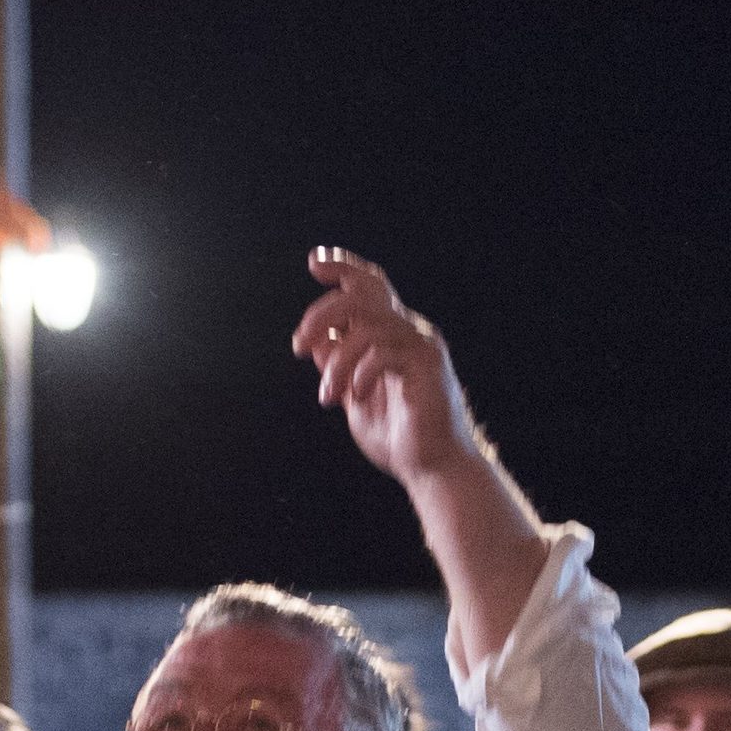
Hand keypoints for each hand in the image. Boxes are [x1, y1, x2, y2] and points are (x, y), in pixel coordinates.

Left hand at [289, 249, 476, 486]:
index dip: (344, 267)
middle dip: (321, 312)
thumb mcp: (354, 396)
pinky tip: (356, 397)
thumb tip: (315, 342)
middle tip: (298, 346)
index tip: (314, 262)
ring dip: (336, 363)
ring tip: (327, 398)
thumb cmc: (399, 438)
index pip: (370, 286)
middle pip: (363, 292)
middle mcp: (410, 330)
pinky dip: (360, 373)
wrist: (432, 469)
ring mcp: (421, 344)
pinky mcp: (427, 363)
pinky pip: (382, 351)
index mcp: (393, 335)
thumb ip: (338, 367)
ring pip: (365, 326)